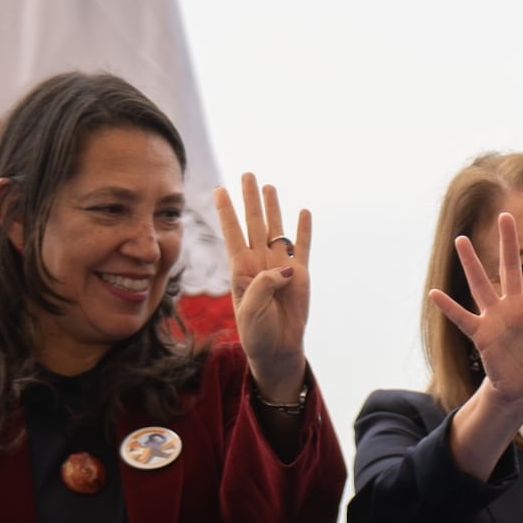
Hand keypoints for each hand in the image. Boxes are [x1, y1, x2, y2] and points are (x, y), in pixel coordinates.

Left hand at [216, 174, 311, 401]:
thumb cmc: (257, 331)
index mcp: (241, 269)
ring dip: (273, 208)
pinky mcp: (301, 274)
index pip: (232, 233)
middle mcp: (259, 262)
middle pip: (254, 224)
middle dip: (250, 199)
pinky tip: (302, 212)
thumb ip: (262, 285)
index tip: (219, 190)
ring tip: (268, 187)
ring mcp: (280, 266)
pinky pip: (301, 247)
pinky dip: (303, 229)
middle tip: (247, 175)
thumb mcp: (250, 310)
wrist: (277, 348)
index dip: (226, 211)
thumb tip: (284, 266)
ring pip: (276, 229)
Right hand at [427, 213, 522, 412]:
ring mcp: (496, 317)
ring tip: (461, 240)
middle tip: (504, 216)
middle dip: (508, 242)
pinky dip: (449, 307)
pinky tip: (435, 294)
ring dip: (471, 263)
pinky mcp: (482, 334)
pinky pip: (462, 318)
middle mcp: (516, 305)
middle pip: (511, 267)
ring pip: (481, 284)